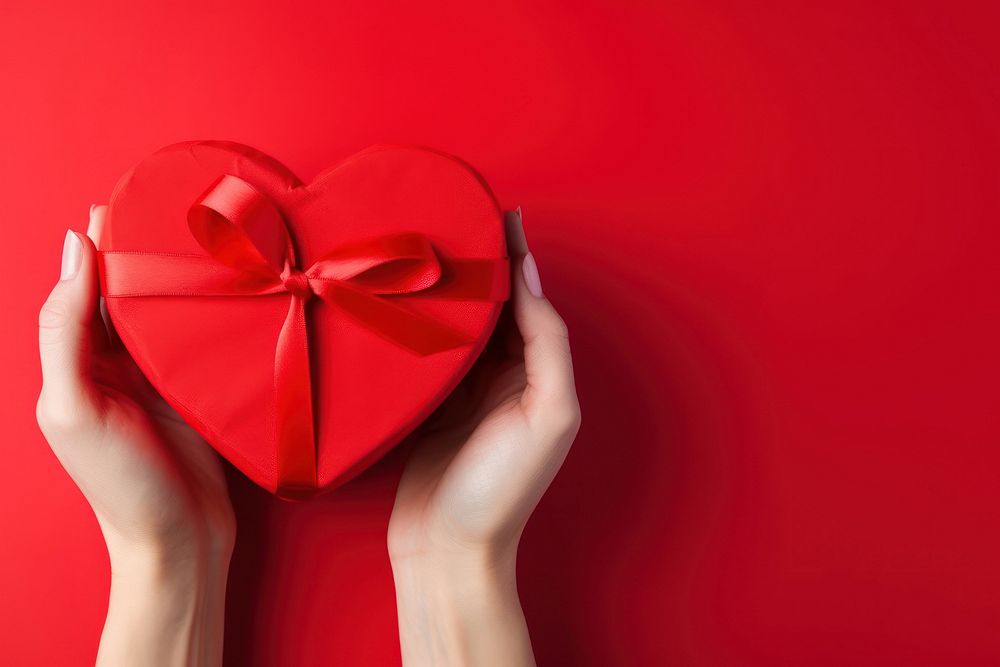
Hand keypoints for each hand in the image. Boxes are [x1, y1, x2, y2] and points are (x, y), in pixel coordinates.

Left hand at [35, 206, 233, 666]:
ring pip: (169, 309)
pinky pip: (202, 336)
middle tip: (177, 204)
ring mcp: (162, 374)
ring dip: (182, 274)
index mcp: (77, 360)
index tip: (129, 197)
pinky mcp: (201, 386)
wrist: (182, 540)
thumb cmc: (121, 483)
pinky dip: (210, 309)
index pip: (85, 283)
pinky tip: (230, 284)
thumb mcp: (75, 405)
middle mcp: (118, 361)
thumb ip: (64, 329)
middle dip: (147, 248)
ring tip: (207, 234)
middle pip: (130, 289)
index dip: (102, 241)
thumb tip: (73, 248)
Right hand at [388, 208, 580, 665]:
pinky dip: (419, 327)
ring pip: (458, 328)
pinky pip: (426, 356)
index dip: (515, 257)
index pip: (528, 300)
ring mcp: (463, 394)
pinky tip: (400, 302)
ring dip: (446, 292)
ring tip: (424, 248)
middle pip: (492, 309)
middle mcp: (504, 379)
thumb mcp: (546, 413)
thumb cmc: (500, 490)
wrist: (447, 551)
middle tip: (453, 220)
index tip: (497, 213)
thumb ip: (546, 345)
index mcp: (537, 374)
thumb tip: (531, 278)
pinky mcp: (427, 409)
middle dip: (478, 266)